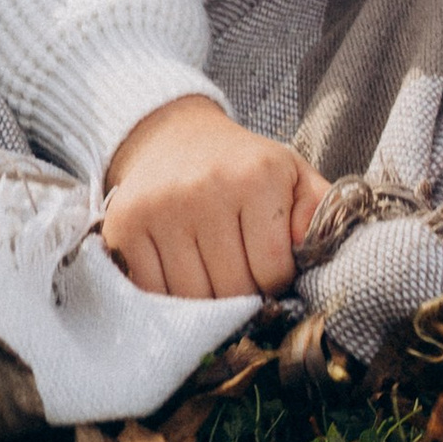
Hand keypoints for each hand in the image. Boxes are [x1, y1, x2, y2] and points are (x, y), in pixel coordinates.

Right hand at [102, 93, 331, 299]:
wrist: (174, 138)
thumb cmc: (242, 167)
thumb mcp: (291, 174)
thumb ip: (318, 210)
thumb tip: (318, 250)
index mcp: (257, 176)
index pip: (272, 272)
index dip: (276, 283)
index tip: (270, 269)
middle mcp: (206, 189)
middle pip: (231, 291)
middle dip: (241, 296)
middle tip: (240, 277)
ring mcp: (160, 208)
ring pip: (191, 301)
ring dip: (205, 303)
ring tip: (211, 274)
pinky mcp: (124, 227)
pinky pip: (152, 295)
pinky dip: (168, 298)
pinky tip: (180, 271)